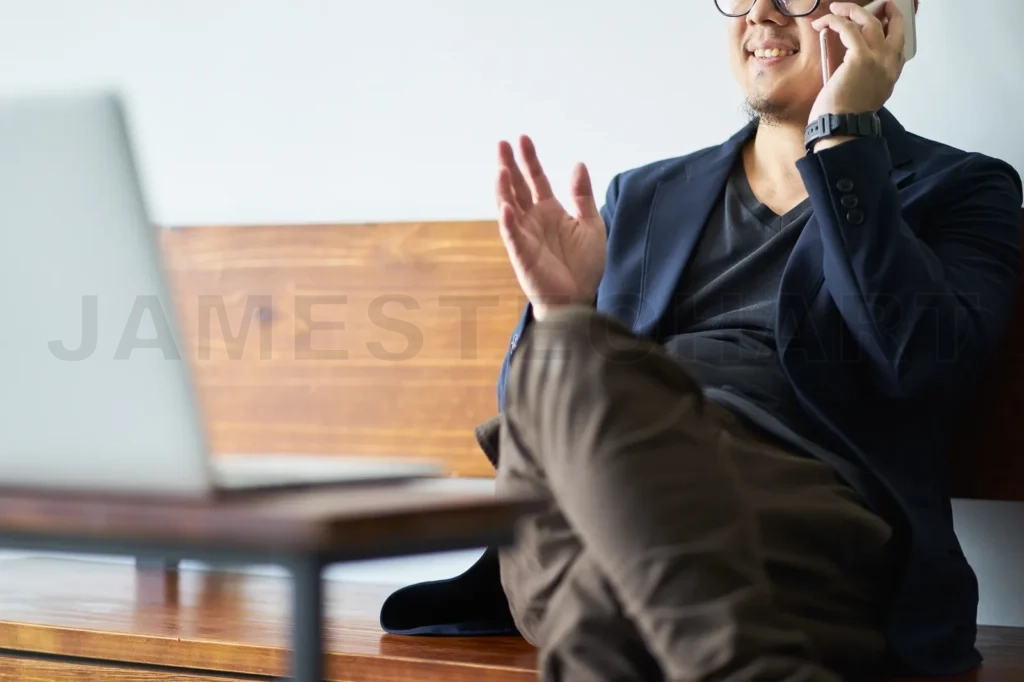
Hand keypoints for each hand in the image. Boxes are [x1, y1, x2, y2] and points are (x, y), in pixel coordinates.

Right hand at [495, 136, 605, 320]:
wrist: (580, 299)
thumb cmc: (584, 266)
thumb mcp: (591, 225)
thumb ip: (582, 196)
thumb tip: (578, 164)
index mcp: (549, 211)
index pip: (535, 179)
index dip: (529, 160)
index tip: (522, 139)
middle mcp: (533, 220)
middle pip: (517, 188)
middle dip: (509, 166)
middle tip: (502, 144)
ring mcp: (525, 236)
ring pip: (508, 208)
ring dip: (503, 189)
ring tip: (501, 169)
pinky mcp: (522, 255)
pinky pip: (512, 236)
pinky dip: (508, 222)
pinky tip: (506, 208)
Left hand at [809, 1, 906, 122]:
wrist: (843, 127)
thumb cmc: (846, 117)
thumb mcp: (865, 97)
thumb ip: (867, 79)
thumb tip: (854, 66)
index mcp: (891, 75)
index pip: (899, 46)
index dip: (893, 30)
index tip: (885, 21)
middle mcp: (889, 64)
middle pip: (894, 26)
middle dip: (886, 10)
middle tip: (875, 3)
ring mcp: (878, 59)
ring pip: (870, 22)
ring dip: (852, 10)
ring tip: (836, 8)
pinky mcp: (860, 57)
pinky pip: (848, 28)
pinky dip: (835, 21)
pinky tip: (824, 22)